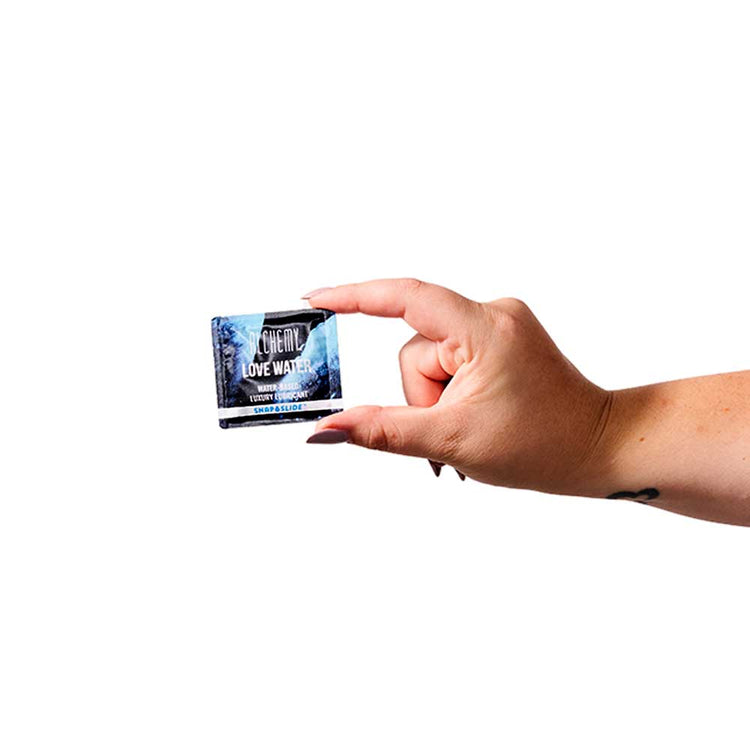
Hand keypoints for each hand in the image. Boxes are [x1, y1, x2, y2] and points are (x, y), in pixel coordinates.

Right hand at [304, 278, 611, 494]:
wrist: (597, 448)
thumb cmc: (543, 445)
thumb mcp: (452, 440)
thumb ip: (382, 431)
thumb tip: (326, 430)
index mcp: (485, 328)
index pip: (406, 296)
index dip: (354, 296)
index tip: (314, 299)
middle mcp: (493, 314)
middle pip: (414, 347)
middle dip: (419, 396)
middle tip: (448, 430)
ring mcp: (497, 325)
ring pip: (428, 359)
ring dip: (433, 399)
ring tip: (465, 429)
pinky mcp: (498, 338)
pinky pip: (447, 358)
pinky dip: (446, 392)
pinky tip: (469, 416)